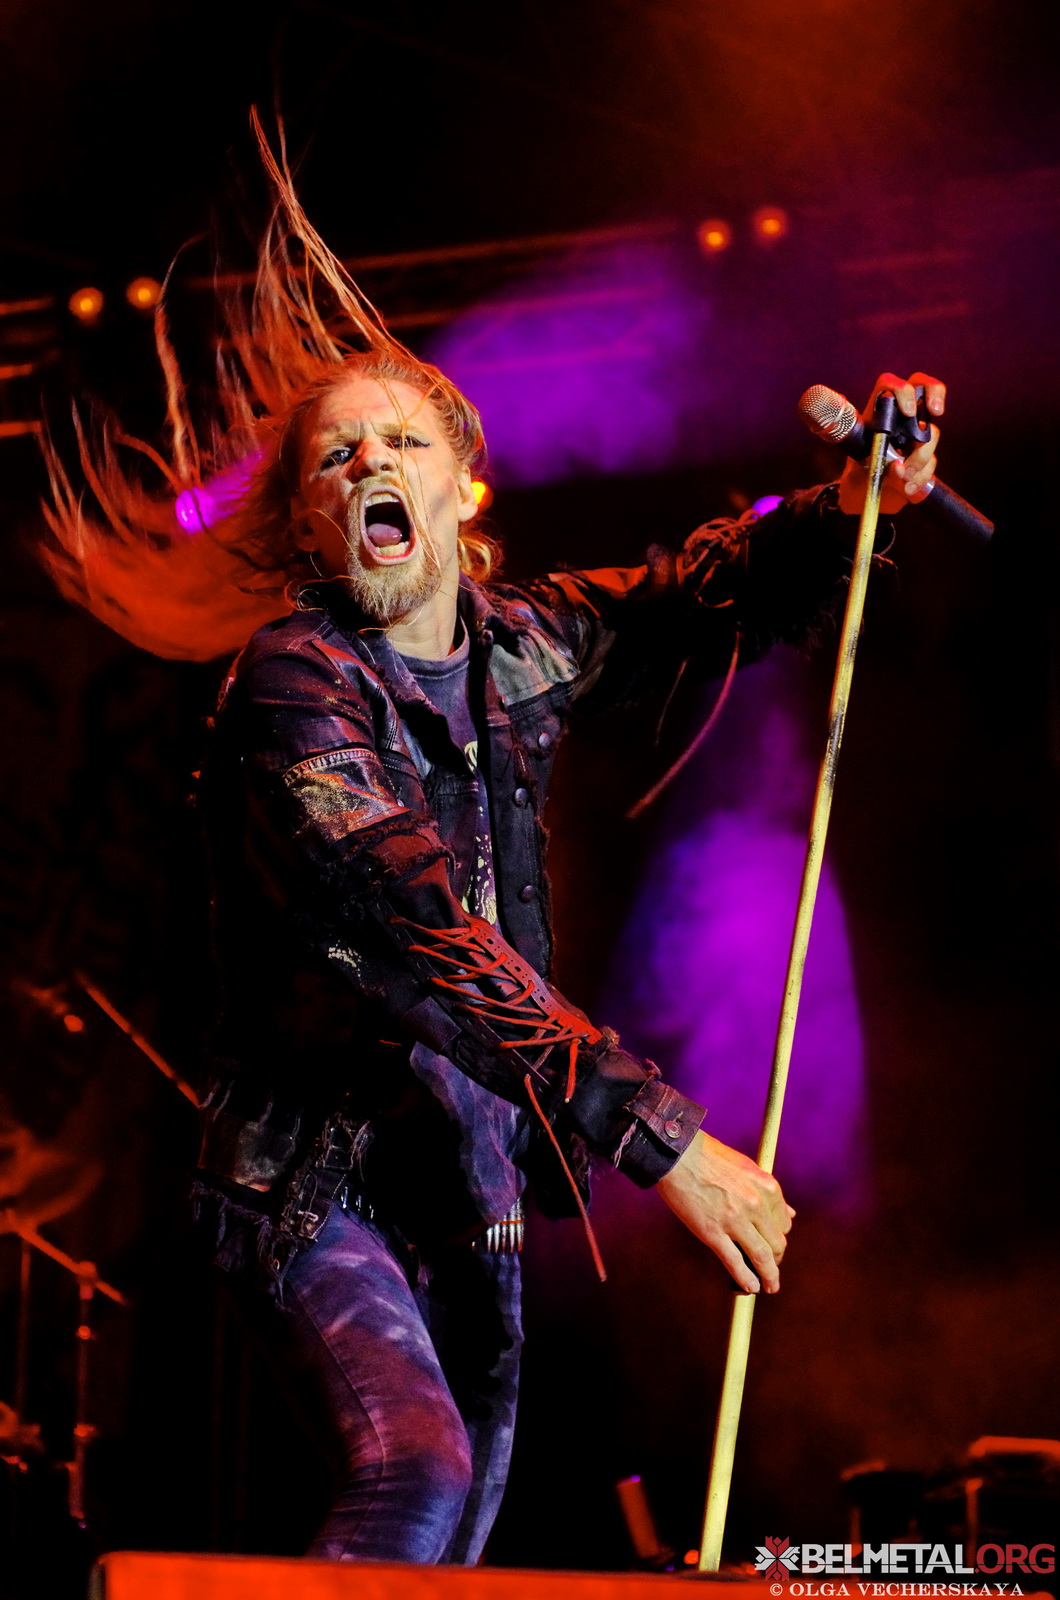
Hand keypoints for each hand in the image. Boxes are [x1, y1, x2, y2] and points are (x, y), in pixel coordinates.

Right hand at [656, 1129, 794, 1293]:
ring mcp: (735, 1221)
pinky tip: (750, 1287)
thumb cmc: (709, 1157)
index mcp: (767, 1187)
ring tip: (769, 1286)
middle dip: (776, 1259)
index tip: (773, 1244)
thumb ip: (769, 1193)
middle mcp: (756, 1205)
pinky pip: (735, 1262)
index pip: (784, 1223)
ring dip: (769, 1277)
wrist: (678, 1155)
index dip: (779, 1237)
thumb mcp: (748, 1168)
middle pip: (777, 1243)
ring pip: (762, 1257)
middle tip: (770, 1267)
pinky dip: (746, 1279)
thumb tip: (790, 1213)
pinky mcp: (713, 1233)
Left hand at [838, 371, 945, 515]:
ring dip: (920, 457)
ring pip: (931, 435)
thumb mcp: (852, 457)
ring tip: (901, 477)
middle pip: (925, 387)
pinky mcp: (923, 457)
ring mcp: (915, 436)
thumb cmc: (854, 467)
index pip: (890, 384)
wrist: (860, 494)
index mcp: (877, 411)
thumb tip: (885, 454)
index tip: (908, 411)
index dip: (902, 391)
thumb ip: (863, 448)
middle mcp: (899, 418)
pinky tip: (906, 487)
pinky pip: (931, 462)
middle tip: (936, 412)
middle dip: (935, 394)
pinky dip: (920, 476)